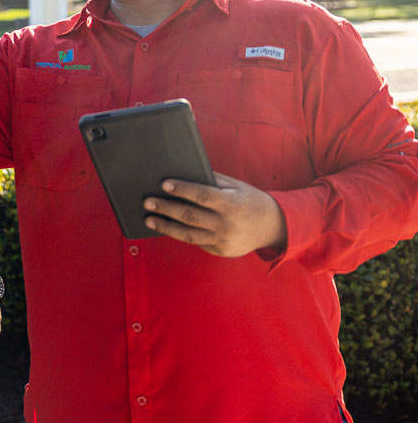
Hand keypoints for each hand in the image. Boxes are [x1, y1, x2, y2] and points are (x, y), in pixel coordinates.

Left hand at [143, 172, 286, 257]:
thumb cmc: (250, 201)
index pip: (201, 195)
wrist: (275, 227)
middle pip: (190, 216)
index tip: (164, 184)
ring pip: (188, 235)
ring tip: (149, 219)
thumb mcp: (236, 186)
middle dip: (166, 208)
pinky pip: (197, 242)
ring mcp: (223, 241)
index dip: (182, 189)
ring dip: (166, 227)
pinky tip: (166, 227)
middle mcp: (227, 224)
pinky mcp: (221, 251)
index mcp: (231, 204)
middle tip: (147, 202)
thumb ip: (212, 180)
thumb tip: (185, 171)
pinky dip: (181, 234)